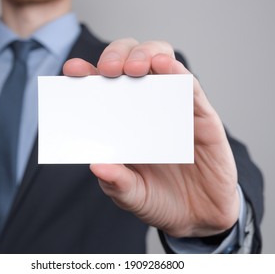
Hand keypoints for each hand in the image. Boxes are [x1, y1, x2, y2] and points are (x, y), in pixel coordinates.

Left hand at [63, 38, 238, 237]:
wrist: (198, 218)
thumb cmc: (160, 200)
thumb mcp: (132, 196)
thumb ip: (116, 182)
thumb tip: (97, 166)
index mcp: (123, 122)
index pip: (103, 88)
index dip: (86, 74)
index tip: (72, 70)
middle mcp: (147, 108)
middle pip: (131, 63)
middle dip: (117, 57)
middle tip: (108, 70)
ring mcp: (175, 108)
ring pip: (162, 63)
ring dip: (147, 56)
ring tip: (135, 68)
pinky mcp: (202, 117)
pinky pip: (192, 88)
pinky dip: (179, 73)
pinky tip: (166, 67)